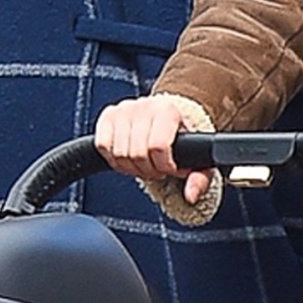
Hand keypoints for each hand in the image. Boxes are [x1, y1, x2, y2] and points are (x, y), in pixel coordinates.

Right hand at [94, 97, 212, 204]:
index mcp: (167, 110)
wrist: (167, 114)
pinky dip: (115, 159)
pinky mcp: (108, 116)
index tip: (172, 168)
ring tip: (145, 164)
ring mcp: (123, 110)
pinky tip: (129, 158)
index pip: (157, 147)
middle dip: (149, 170)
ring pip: (119, 153)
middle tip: (158, 169)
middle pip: (136, 154)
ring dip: (132, 167)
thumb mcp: (198, 156)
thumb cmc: (182, 136)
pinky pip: (103, 146)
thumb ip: (200, 178)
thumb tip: (191, 195)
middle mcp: (143, 106)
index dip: (165, 166)